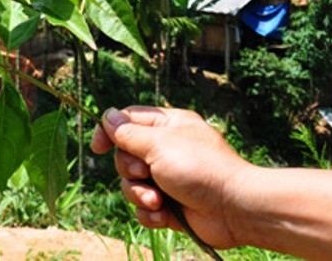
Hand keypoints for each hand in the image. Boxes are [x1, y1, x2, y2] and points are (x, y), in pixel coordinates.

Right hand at [90, 106, 252, 249]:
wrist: (233, 209)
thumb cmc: (199, 168)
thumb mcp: (159, 144)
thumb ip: (128, 133)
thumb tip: (107, 116)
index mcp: (167, 125)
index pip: (127, 120)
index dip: (109, 132)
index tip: (98, 147)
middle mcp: (165, 149)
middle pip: (125, 155)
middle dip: (130, 170)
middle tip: (145, 173)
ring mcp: (167, 178)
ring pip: (131, 185)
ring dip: (139, 194)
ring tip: (158, 201)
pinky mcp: (169, 205)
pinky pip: (143, 208)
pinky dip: (150, 213)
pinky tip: (163, 215)